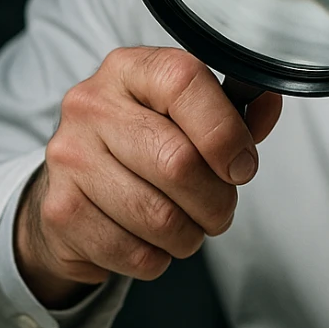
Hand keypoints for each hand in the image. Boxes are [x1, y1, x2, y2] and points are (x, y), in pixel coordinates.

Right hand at [15, 46, 281, 306]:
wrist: (72, 187)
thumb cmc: (143, 145)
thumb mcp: (187, 115)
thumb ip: (233, 111)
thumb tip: (269, 104)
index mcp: (130, 69)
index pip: (184, 82)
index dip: (225, 132)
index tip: (241, 165)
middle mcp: (91, 105)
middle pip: (178, 162)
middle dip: (217, 199)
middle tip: (219, 207)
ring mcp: (69, 158)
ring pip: (159, 217)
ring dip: (190, 234)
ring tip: (187, 225)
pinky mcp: (60, 212)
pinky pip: (134, 253)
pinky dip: (157, 258)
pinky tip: (150, 240)